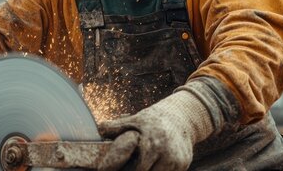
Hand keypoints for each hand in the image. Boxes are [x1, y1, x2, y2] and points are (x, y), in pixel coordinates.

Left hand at [97, 90, 213, 170]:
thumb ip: (117, 126)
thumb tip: (99, 129)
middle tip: (124, 169)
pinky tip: (152, 165)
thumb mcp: (136, 119)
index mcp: (151, 141)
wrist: (182, 117)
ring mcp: (175, 160)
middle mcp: (165, 152)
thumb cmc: (153, 120)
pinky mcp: (183, 165)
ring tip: (138, 166)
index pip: (136, 169)